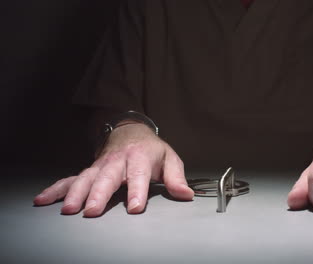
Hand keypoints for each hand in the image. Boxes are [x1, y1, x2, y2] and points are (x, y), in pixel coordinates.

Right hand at [33, 123, 193, 216]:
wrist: (130, 131)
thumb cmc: (150, 149)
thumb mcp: (169, 158)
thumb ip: (176, 178)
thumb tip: (186, 194)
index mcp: (138, 158)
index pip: (138, 175)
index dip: (137, 191)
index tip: (135, 206)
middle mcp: (116, 161)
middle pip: (107, 178)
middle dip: (99, 194)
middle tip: (93, 211)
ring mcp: (100, 165)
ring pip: (85, 179)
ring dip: (75, 194)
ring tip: (68, 209)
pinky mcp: (89, 170)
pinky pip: (70, 179)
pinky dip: (56, 189)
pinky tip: (43, 200)